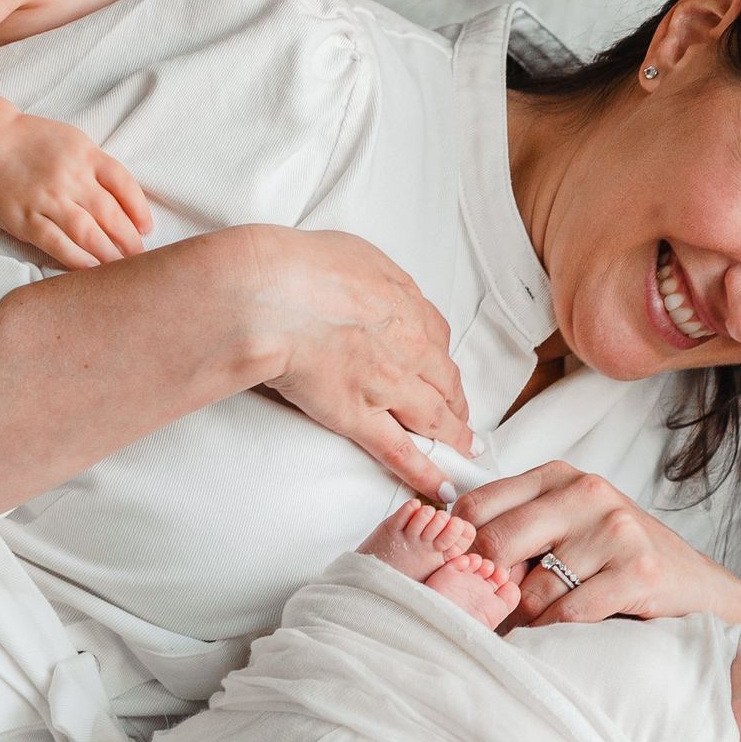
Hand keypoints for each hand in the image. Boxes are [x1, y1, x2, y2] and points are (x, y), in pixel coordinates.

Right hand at [0, 113, 152, 268]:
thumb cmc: (33, 144)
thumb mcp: (74, 142)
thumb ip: (99, 168)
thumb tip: (128, 203)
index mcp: (87, 155)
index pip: (125, 185)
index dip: (140, 211)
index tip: (147, 229)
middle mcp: (70, 177)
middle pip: (110, 214)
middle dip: (129, 239)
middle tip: (140, 257)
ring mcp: (47, 199)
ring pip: (87, 232)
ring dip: (109, 254)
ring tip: (122, 267)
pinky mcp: (25, 219)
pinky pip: (57, 244)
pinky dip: (78, 259)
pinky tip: (92, 268)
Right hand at [250, 227, 472, 497]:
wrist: (275, 294)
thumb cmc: (302, 266)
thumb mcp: (354, 254)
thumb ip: (373, 278)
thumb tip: (372, 284)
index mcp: (407, 305)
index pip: (436, 338)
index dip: (440, 360)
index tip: (442, 371)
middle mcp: (410, 346)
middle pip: (444, 380)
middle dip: (456, 401)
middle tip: (463, 416)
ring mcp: (388, 385)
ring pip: (434, 416)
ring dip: (454, 435)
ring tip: (466, 450)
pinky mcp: (359, 416)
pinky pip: (400, 451)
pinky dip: (424, 472)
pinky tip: (442, 487)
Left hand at [451, 461, 740, 634]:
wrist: (698, 589)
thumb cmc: (619, 561)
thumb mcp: (567, 527)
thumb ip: (515, 529)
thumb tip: (444, 555)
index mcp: (559, 475)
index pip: (475, 507)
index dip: (457, 551)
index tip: (459, 580)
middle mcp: (586, 491)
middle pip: (495, 544)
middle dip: (487, 589)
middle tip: (491, 614)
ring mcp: (614, 528)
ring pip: (530, 589)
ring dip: (525, 620)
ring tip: (538, 627)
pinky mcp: (636, 569)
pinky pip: (566, 613)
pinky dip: (555, 634)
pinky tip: (564, 635)